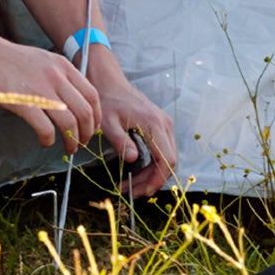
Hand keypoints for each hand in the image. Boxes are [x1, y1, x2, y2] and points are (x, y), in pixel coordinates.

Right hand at [0, 33, 101, 153]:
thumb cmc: (7, 58)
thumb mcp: (42, 59)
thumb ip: (59, 76)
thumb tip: (71, 101)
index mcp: (62, 66)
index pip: (92, 95)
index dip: (96, 116)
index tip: (91, 127)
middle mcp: (56, 77)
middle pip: (85, 112)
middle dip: (87, 133)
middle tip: (81, 142)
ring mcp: (41, 90)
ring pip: (70, 123)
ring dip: (72, 141)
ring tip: (68, 148)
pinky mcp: (24, 103)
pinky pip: (46, 129)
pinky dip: (49, 140)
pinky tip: (44, 142)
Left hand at [94, 80, 176, 197]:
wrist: (109, 81)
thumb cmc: (106, 100)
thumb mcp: (108, 122)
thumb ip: (120, 141)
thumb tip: (133, 160)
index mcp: (154, 124)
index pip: (167, 160)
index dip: (157, 180)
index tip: (142, 192)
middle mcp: (164, 125)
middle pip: (168, 162)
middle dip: (151, 181)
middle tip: (130, 192)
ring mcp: (164, 125)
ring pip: (165, 158)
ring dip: (150, 175)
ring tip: (129, 185)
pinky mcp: (160, 127)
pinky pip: (161, 151)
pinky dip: (150, 165)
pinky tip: (134, 172)